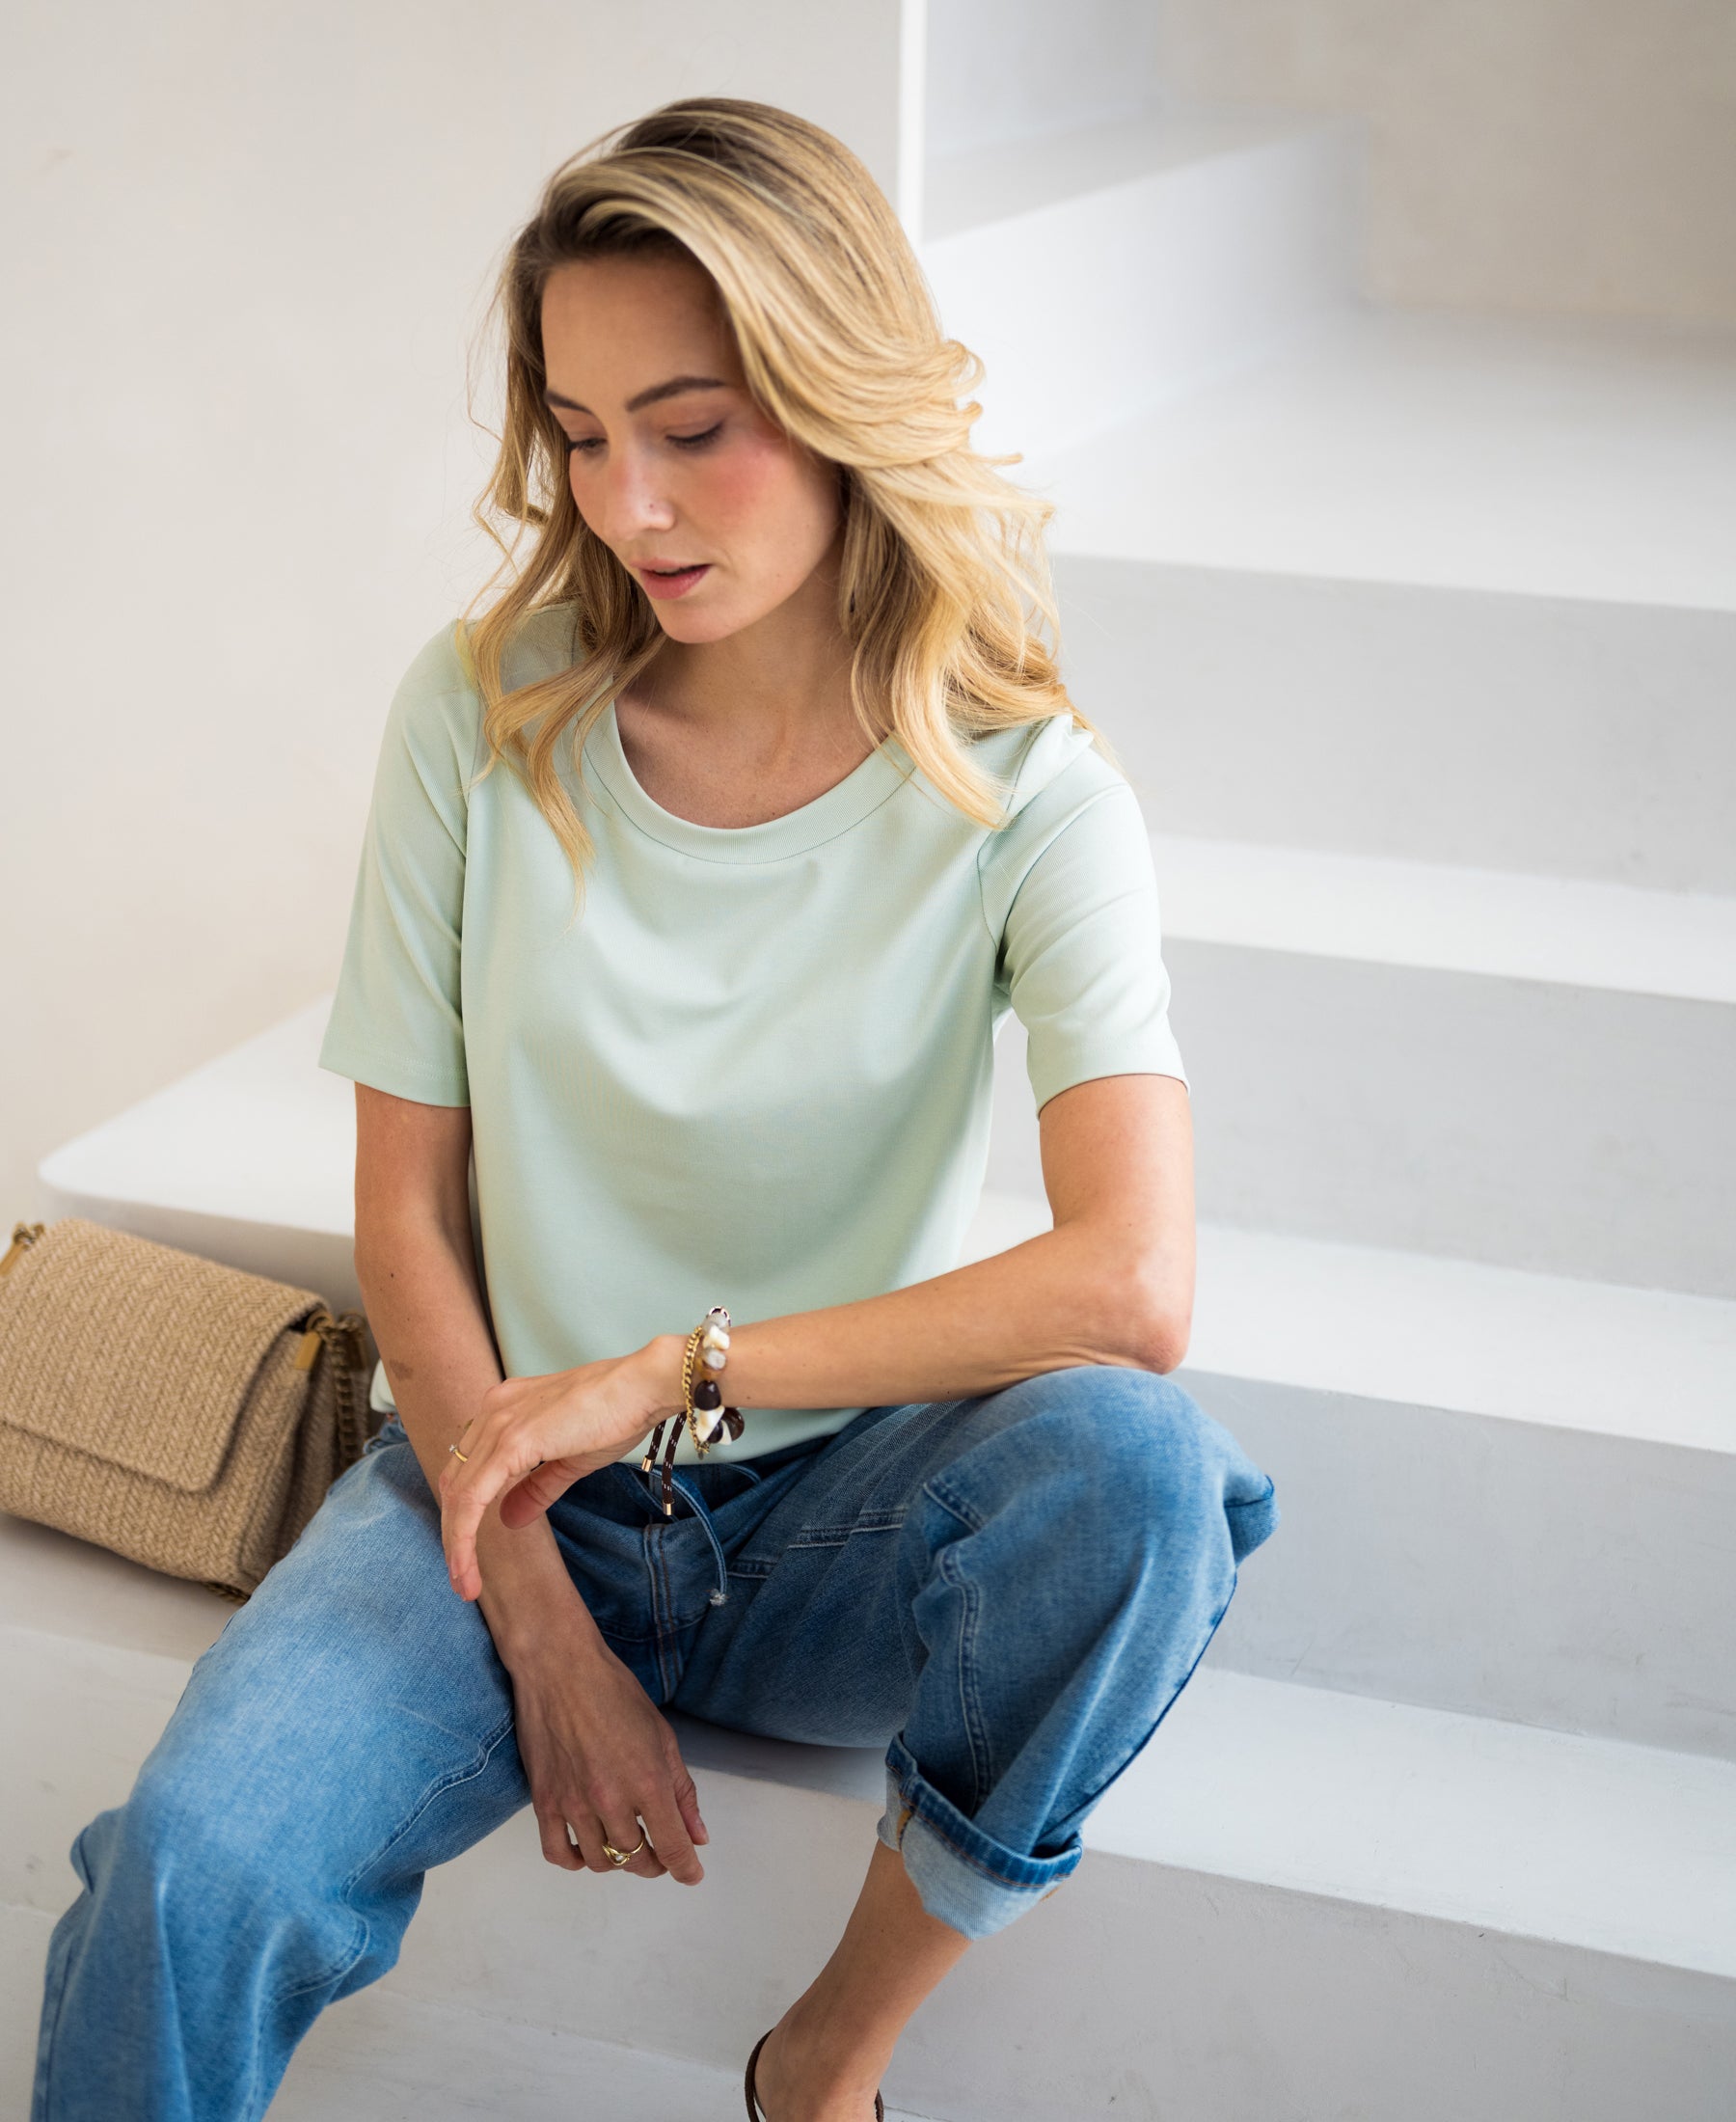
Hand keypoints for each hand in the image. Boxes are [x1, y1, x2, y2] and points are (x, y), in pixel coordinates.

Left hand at [439, 1339, 680, 1600]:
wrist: (644, 1387)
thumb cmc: (618, 1413)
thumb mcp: (570, 1459)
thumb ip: (536, 1488)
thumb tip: (509, 1518)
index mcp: (505, 1408)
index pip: (469, 1468)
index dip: (464, 1513)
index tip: (469, 1554)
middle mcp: (493, 1410)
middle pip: (454, 1482)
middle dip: (454, 1535)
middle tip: (462, 1579)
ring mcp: (499, 1423)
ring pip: (458, 1495)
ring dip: (457, 1544)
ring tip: (465, 1585)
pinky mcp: (512, 1440)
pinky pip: (473, 1498)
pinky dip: (465, 1536)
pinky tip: (469, 1567)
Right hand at [508, 1613, 708, 1885]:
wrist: (560, 1669)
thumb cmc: (615, 1693)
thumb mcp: (662, 1736)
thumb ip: (682, 1791)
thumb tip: (698, 1835)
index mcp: (647, 1782)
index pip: (672, 1846)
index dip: (686, 1868)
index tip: (691, 1874)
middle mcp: (611, 1800)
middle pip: (636, 1859)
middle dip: (654, 1863)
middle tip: (659, 1853)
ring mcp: (574, 1804)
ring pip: (599, 1861)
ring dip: (618, 1862)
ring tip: (625, 1846)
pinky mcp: (544, 1802)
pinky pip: (557, 1853)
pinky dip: (575, 1861)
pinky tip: (587, 1847)